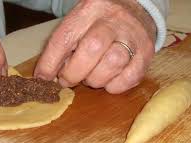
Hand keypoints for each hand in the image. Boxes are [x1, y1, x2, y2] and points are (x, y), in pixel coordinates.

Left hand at [34, 0, 155, 93]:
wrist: (135, 10)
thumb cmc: (99, 21)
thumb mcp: (79, 23)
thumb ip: (63, 45)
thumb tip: (47, 76)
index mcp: (90, 9)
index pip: (65, 36)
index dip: (50, 61)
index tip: (43, 78)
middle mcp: (113, 19)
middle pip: (91, 49)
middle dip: (74, 73)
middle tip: (69, 80)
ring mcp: (133, 36)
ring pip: (112, 64)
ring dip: (95, 79)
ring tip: (90, 77)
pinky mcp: (146, 52)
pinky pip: (130, 77)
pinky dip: (115, 86)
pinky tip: (108, 81)